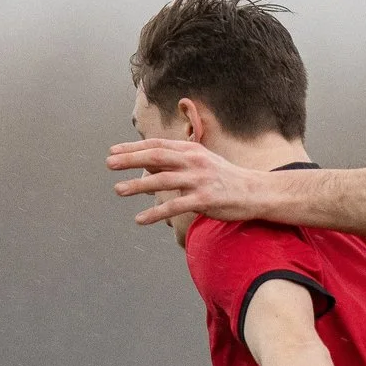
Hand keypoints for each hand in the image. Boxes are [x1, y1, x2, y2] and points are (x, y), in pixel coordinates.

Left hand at [108, 138, 271, 226]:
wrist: (256, 192)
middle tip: (109, 164)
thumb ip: (178, 161)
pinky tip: (140, 219)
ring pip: (162, 180)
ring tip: (118, 190)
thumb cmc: (226, 178)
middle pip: (156, 157)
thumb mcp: (203, 162)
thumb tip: (148, 164)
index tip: (113, 151)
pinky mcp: (205, 200)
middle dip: (130, 160)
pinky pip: (175, 206)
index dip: (134, 147)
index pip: (157, 145)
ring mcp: (199, 180)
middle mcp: (194, 162)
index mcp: (192, 150)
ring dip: (137, 185)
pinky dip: (155, 213)